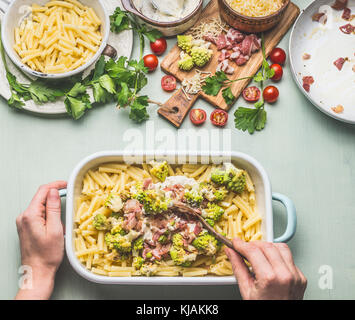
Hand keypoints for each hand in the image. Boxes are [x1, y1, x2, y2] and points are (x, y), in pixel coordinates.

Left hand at [15, 181, 66, 299]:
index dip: (56, 185)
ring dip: (52, 204)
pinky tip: (56, 218)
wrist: (37, 271)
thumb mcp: (55, 230)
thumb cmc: (47, 255)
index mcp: (30, 215)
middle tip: (69, 195)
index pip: (43, 191)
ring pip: (40, 205)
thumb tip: (54, 191)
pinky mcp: (26, 227)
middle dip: (55, 194)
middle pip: (41, 197)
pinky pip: (38, 213)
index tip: (67, 184)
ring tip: (64, 210)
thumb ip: (54, 208)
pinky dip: (48, 212)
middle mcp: (24, 217)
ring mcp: (24, 222)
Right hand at [225, 238, 306, 299]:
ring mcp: (296, 276)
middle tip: (244, 248)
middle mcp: (285, 275)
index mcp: (270, 279)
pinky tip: (271, 262)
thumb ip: (238, 267)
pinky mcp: (301, 277)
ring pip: (281, 248)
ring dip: (268, 247)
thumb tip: (231, 253)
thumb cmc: (264, 309)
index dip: (241, 244)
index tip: (236, 242)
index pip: (253, 251)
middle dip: (253, 244)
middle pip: (267, 246)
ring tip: (258, 253)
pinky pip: (290, 258)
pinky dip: (278, 257)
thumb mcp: (246, 290)